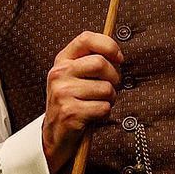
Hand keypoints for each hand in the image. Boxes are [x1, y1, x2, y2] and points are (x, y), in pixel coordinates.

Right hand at [43, 31, 123, 173]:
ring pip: (106, 88)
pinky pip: (103, 107)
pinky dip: (104, 113)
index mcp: (62, 61)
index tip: (118, 58)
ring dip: (110, 99)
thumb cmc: (73, 102)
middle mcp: (59, 74)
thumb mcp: (76, 76)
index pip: (86, 38)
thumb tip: (118, 56)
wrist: (56, 134)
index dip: (108, 45)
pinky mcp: (70, 112)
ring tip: (98, 103)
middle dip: (114, 78)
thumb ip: (91, 61)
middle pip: (100, 63)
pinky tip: (93, 115)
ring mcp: (62, 93)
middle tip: (110, 88)